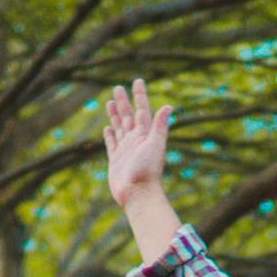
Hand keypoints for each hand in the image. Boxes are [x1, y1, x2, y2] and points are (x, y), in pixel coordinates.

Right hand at [102, 79, 171, 206]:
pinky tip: (108, 129)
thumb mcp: (155, 145)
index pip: (142, 110)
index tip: (138, 81)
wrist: (138, 194)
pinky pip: (112, 145)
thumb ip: (159, 126)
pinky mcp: (116, 161)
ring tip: (110, 103)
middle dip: (123, 102)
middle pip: (127, 116)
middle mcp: (135, 140)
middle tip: (117, 88)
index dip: (140, 96)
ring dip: (115, 116)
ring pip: (118, 128)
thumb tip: (168, 106)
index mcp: (145, 135)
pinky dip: (110, 136)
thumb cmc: (148, 171)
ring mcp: (125, 150)